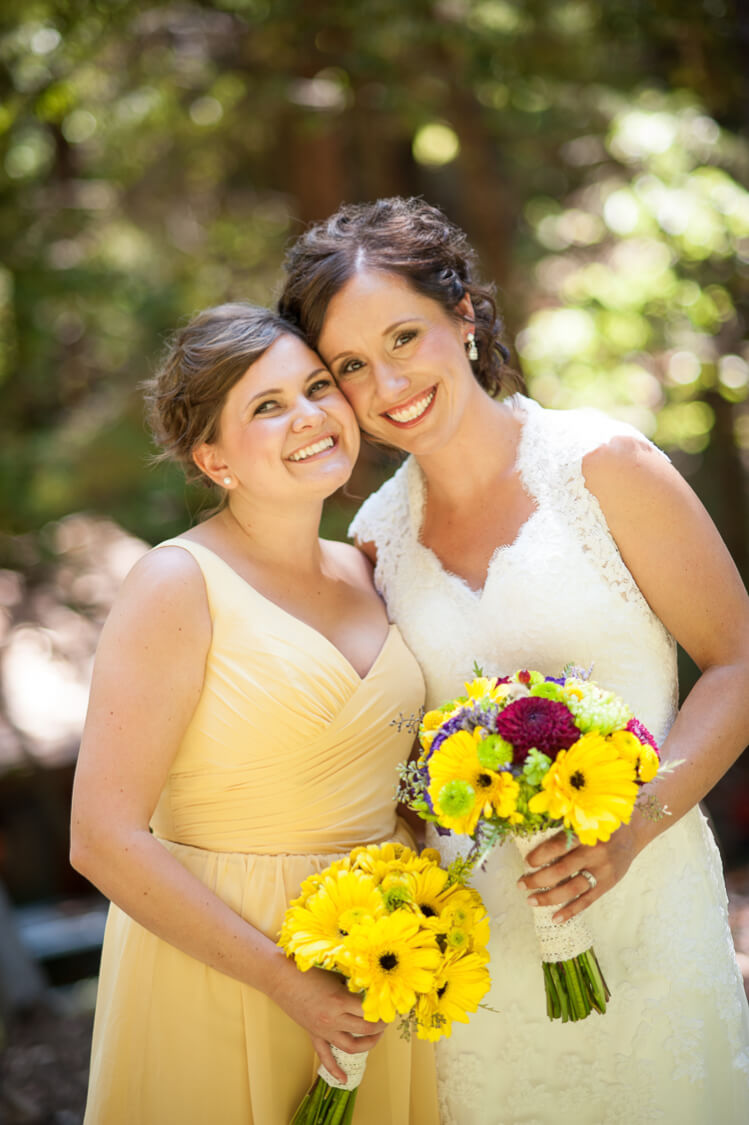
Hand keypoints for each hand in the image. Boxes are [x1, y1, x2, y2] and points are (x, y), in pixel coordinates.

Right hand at [270, 963, 385, 1083]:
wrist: (281, 977)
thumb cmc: (308, 970)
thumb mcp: (335, 974)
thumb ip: (352, 985)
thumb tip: (371, 990)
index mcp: (340, 1000)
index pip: (369, 1011)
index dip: (382, 1008)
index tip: (389, 1004)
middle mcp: (333, 1019)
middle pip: (365, 1030)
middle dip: (380, 1025)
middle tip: (386, 1018)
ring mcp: (323, 1030)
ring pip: (351, 1046)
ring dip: (368, 1044)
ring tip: (376, 1037)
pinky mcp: (314, 1034)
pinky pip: (325, 1056)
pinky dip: (335, 1070)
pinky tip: (344, 1079)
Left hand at [517, 821, 645, 922]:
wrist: (632, 833)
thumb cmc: (601, 824)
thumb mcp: (585, 819)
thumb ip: (565, 828)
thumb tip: (533, 837)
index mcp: (586, 833)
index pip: (559, 846)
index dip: (541, 855)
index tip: (527, 862)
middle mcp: (594, 853)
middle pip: (562, 870)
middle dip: (538, 879)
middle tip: (521, 884)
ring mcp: (602, 871)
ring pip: (572, 889)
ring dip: (549, 897)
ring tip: (531, 900)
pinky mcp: (607, 884)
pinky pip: (587, 901)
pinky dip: (570, 911)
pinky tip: (555, 918)